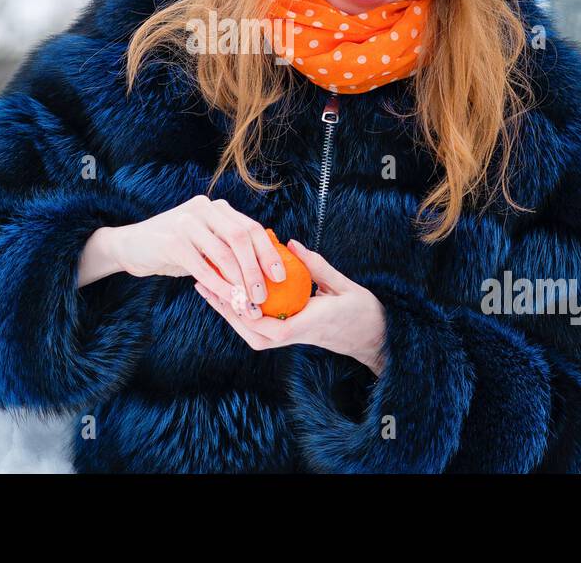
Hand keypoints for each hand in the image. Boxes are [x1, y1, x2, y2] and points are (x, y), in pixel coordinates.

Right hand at [104, 195, 285, 318]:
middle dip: (256, 269)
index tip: (280, 276)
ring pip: (224, 253)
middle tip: (264, 295)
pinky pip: (202, 267)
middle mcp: (204, 209)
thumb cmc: (175, 248)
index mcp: (216, 208)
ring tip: (248, 303)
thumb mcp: (204, 242)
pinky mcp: (171, 241)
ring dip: (239, 282)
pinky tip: (228, 300)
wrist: (131, 245)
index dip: (268, 253)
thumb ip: (229, 247)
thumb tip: (265, 269)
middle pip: (241, 238)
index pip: (251, 228)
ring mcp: (186, 222)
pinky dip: (218, 286)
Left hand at [194, 240, 387, 375]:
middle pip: (252, 332)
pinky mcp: (290, 334)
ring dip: (230, 312)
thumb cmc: (362, 311)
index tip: (228, 290)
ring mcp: (291, 338)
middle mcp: (294, 336)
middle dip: (227, 310)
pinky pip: (260, 327)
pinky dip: (242, 313)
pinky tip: (231, 294)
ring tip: (210, 289)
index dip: (246, 310)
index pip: (271, 327)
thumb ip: (316, 266)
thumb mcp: (343, 285)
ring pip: (252, 333)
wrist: (374, 337)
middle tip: (206, 285)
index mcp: (307, 326)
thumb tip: (290, 243)